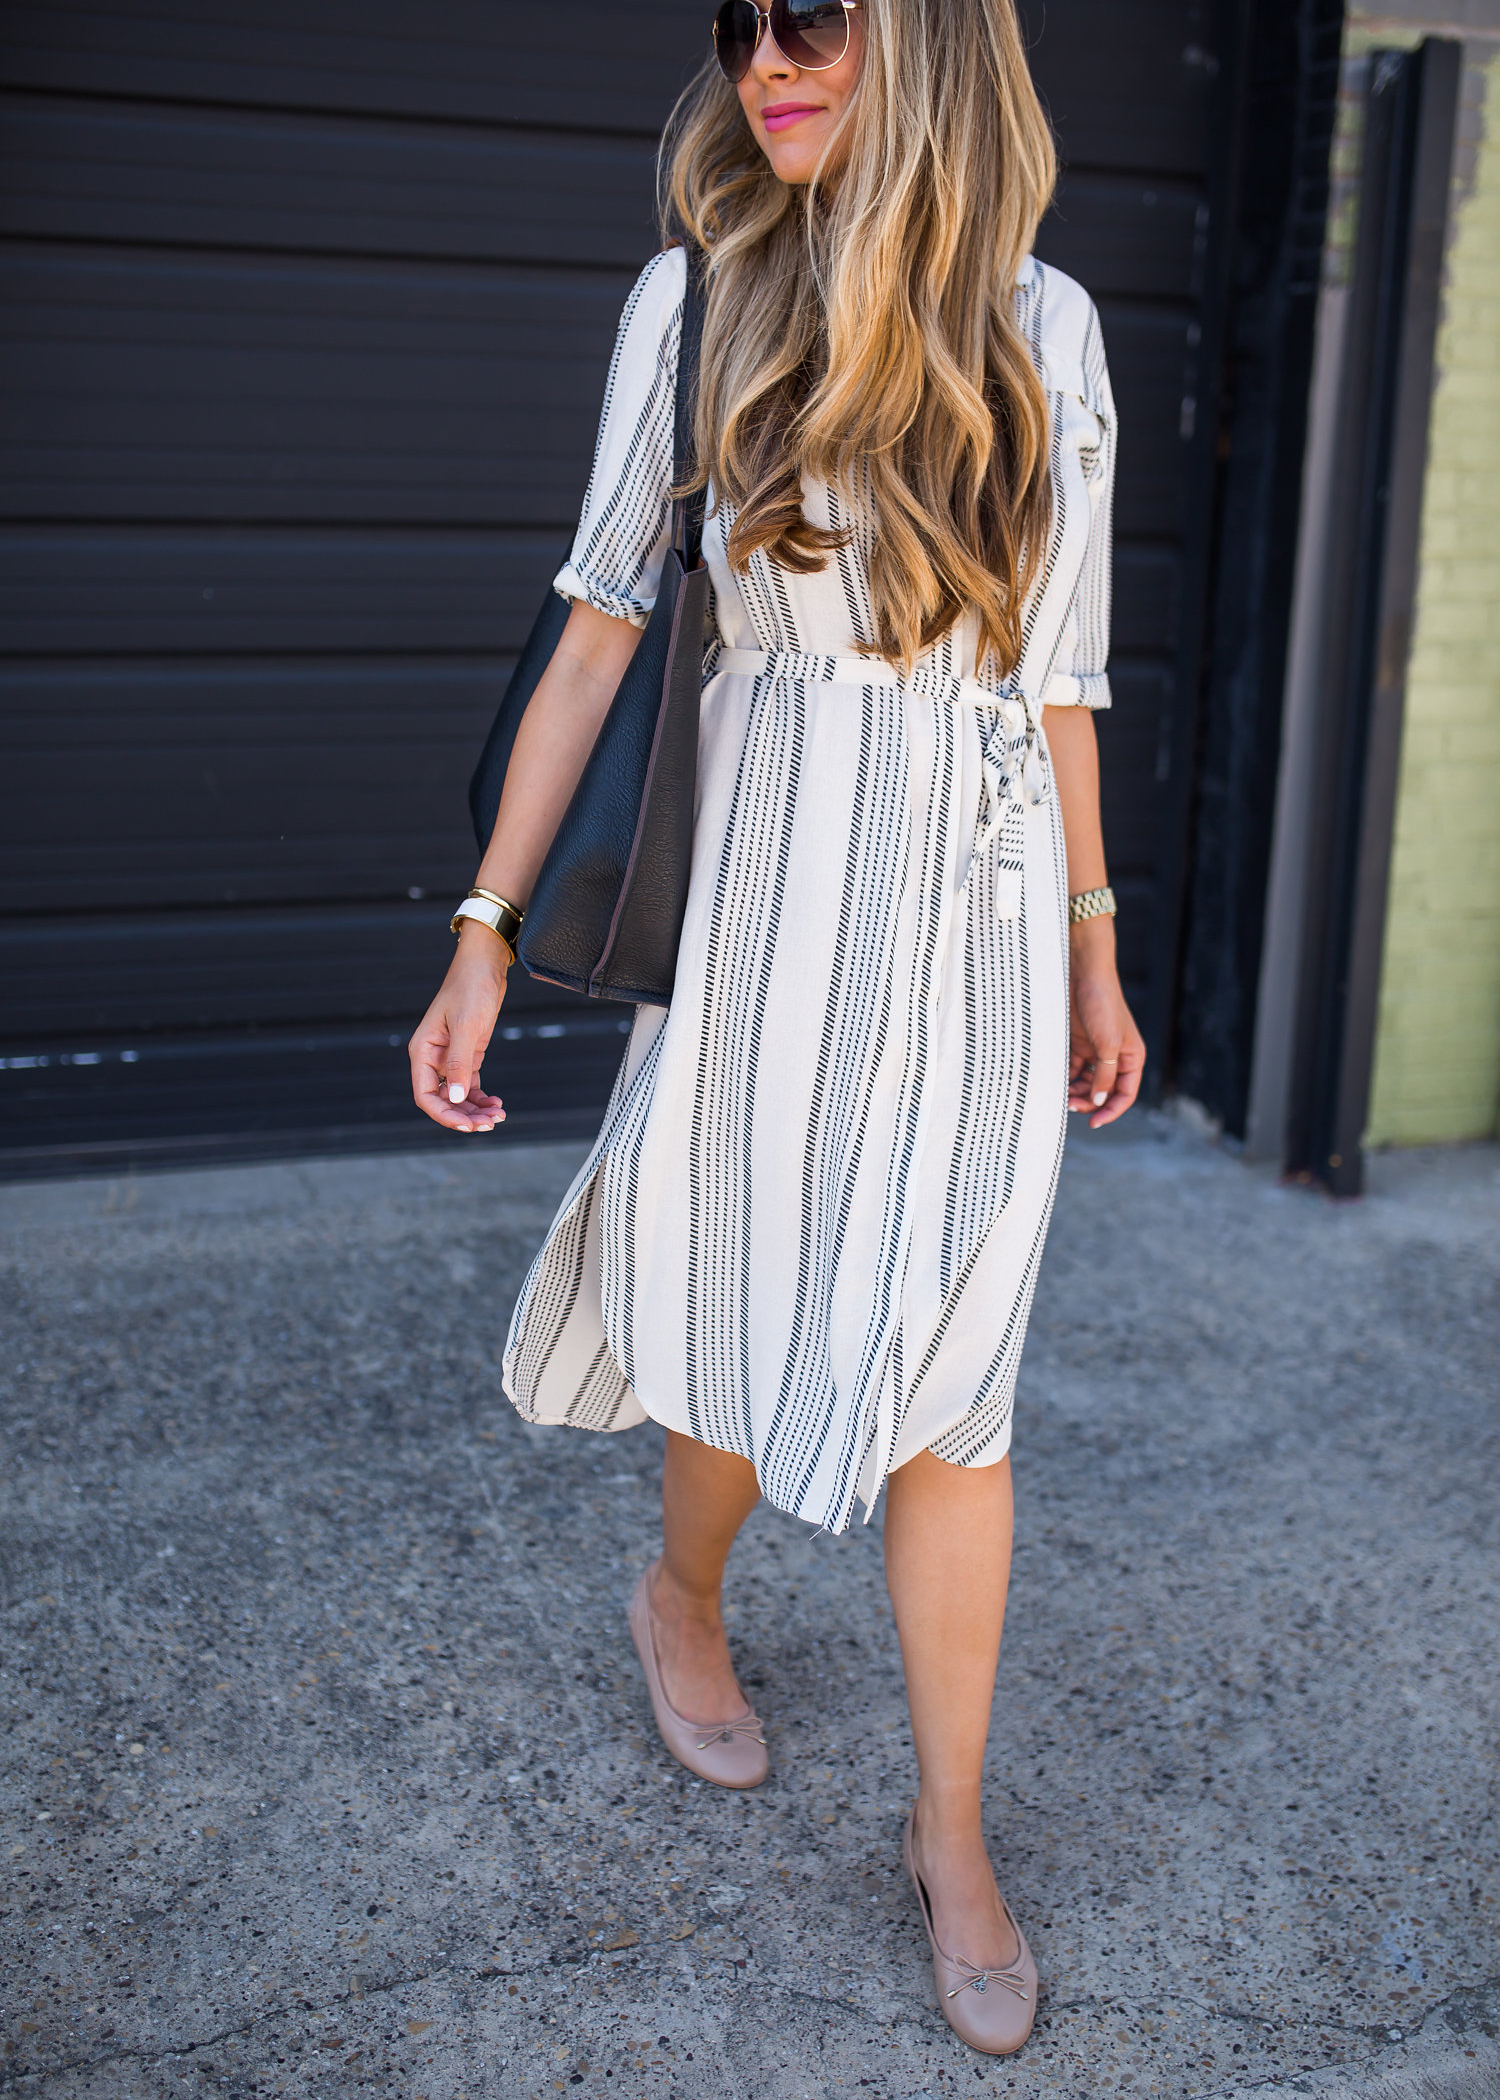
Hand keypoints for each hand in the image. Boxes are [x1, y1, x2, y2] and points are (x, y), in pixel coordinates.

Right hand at [409, 922, 509, 1132]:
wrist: (486, 966)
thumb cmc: (471, 989)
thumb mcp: (467, 1026)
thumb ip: (458, 1063)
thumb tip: (453, 1099)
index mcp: (422, 1051)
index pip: (425, 1095)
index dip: (444, 1115)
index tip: (467, 1126)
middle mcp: (432, 1058)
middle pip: (443, 1100)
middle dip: (464, 1116)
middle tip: (490, 1123)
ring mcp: (450, 1058)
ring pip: (457, 1096)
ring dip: (475, 1110)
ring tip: (498, 1115)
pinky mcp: (468, 1055)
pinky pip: (470, 1086)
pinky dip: (482, 1098)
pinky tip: (496, 1103)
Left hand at [1067, 916, 1144, 1128]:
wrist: (1082, 973)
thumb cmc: (1102, 1004)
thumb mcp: (1107, 1044)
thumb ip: (1105, 1075)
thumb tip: (1100, 1102)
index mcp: (1132, 1057)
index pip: (1125, 1094)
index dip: (1111, 1110)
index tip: (1094, 1122)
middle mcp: (1116, 1057)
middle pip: (1104, 1092)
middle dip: (1090, 1102)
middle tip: (1070, 1105)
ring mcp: (1096, 1051)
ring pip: (1087, 1084)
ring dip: (1076, 1093)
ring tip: (1061, 1096)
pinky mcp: (1078, 1044)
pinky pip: (1073, 1070)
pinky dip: (1067, 1079)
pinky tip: (1056, 1083)